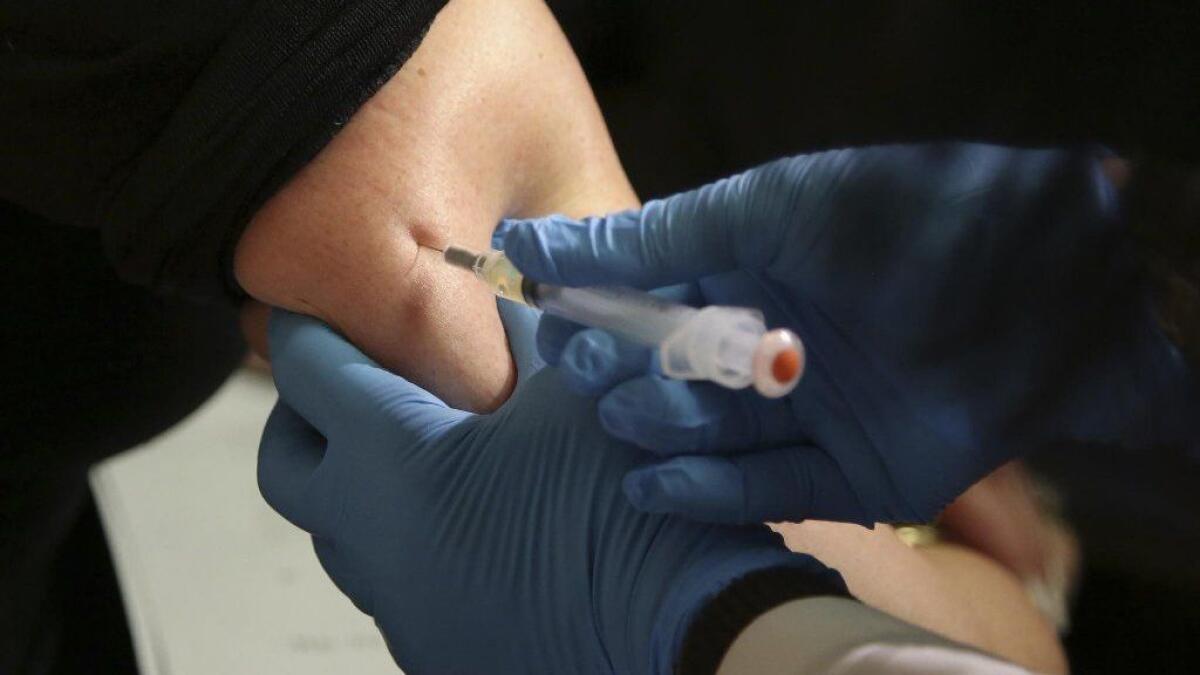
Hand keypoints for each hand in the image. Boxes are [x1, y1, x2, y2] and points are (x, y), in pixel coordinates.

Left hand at [257, 305, 842, 673]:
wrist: (679, 629)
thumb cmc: (624, 503)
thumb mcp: (576, 395)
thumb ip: (527, 335)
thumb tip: (506, 291)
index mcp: (392, 459)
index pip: (309, 372)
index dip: (307, 328)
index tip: (314, 309)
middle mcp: (369, 537)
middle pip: (285, 462)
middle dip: (304, 414)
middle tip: (348, 383)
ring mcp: (394, 603)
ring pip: (332, 530)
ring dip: (352, 483)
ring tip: (415, 452)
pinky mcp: (426, 646)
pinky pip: (386, 581)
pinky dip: (400, 540)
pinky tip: (463, 520)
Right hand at [501, 143, 1195, 525]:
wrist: (1045, 282)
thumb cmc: (903, 220)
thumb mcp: (769, 208)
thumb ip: (656, 239)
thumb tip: (536, 243)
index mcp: (756, 273)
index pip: (647, 299)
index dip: (594, 312)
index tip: (546, 317)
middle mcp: (778, 346)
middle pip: (670, 375)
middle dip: (622, 373)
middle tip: (591, 369)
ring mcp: (814, 414)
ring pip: (707, 437)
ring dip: (659, 426)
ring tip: (633, 410)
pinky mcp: (854, 478)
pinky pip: (764, 492)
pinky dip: (705, 492)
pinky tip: (652, 481)